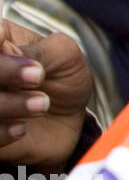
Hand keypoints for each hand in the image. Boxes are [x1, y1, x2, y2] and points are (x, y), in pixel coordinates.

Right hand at [0, 21, 91, 169]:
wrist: (70, 118)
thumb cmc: (64, 78)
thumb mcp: (64, 55)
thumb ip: (39, 50)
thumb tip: (7, 49)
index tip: (13, 48)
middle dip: (5, 72)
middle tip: (38, 76)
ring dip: (10, 104)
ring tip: (42, 103)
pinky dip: (0, 131)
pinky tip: (22, 128)